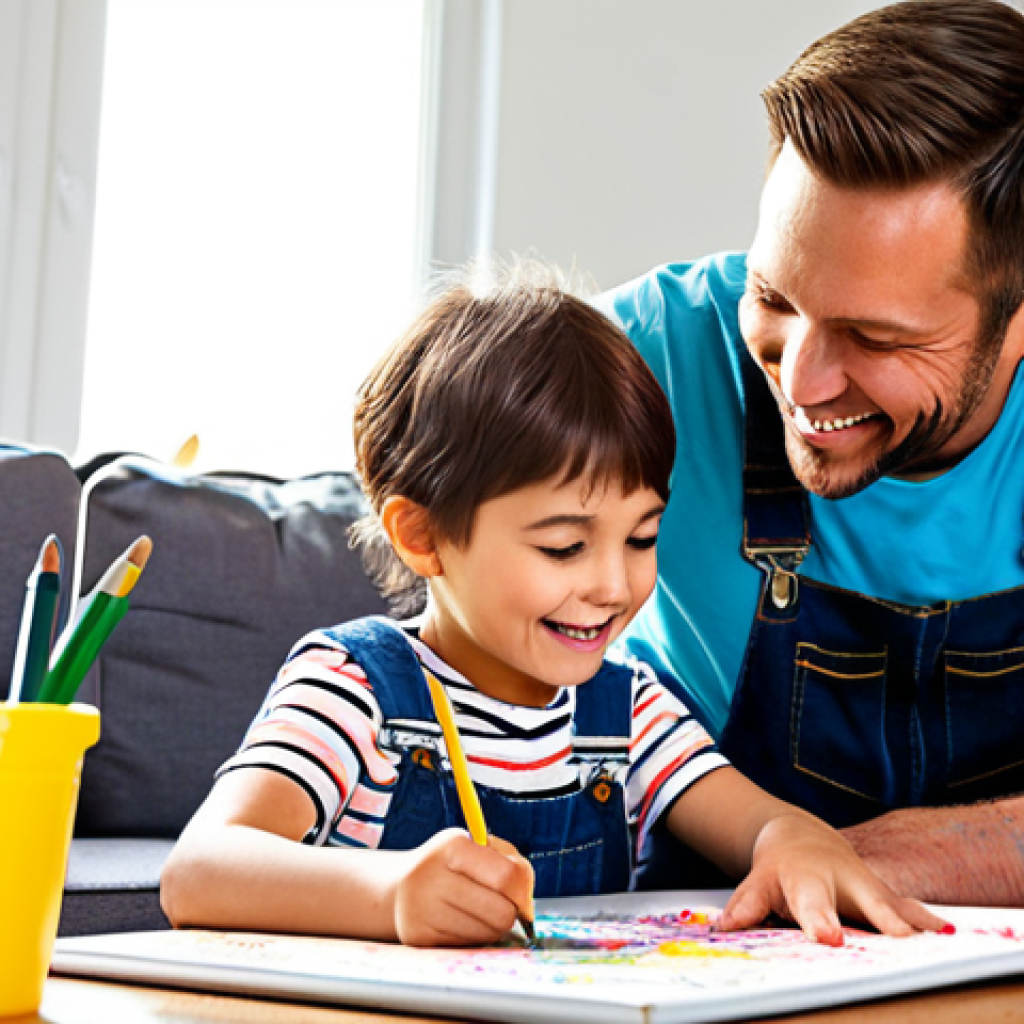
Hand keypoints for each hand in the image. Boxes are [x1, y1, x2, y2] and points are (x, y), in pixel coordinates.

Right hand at [392, 828, 533, 946]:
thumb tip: (528, 907)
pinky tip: (461, 920)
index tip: (523, 897)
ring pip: (486, 933)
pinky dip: (473, 935)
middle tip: (504, 905)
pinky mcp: (417, 935)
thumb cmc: (453, 863)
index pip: (506, 876)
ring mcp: (421, 907)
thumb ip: (511, 865)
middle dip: (511, 912)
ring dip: (493, 925)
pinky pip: (467, 944)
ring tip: (479, 910)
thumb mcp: (479, 847)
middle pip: (500, 911)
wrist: (402, 884)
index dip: (523, 891)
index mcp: (452, 845)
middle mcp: (432, 875)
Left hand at [716, 814, 948, 945]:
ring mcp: (866, 885)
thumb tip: (723, 928)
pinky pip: (907, 908)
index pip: (810, 902)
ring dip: (913, 920)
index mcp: (805, 877)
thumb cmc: (781, 866)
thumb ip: (746, 905)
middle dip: (881, 918)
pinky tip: (948, 933)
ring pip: (892, 902)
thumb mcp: (759, 881)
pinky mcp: (884, 895)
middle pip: (863, 900)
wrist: (800, 836)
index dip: (819, 920)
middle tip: (899, 938)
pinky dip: (925, 919)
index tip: (828, 938)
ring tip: (938, 937)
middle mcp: (841, 878)